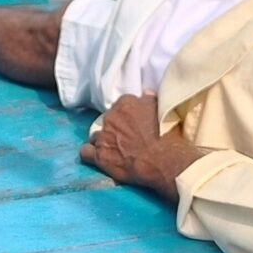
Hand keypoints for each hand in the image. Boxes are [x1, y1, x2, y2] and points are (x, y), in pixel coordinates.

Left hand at [79, 95, 203, 203]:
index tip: (133, 123)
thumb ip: (149, 100)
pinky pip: (85, 152)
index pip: (121, 105)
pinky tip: (98, 157)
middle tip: (126, 138)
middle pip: (107, 120)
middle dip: (114, 128)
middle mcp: (111, 118)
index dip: (127, 115)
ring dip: (103, 141)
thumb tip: (145, 92)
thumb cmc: (167, 134)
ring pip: (95, 136)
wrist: (165, 159)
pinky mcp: (100, 156)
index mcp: (125, 104)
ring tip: (114, 149)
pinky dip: (90, 154)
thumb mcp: (162, 110)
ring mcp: (103, 137)